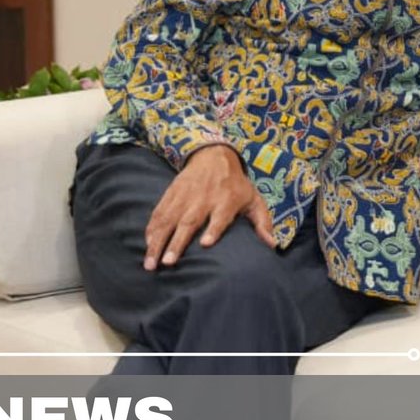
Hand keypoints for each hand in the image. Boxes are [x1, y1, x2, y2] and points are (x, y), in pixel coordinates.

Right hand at [144, 145, 275, 270]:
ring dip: (158, 241)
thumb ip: (262, 222)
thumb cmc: (236, 185)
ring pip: (169, 220)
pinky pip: (159, 213)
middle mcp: (204, 199)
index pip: (220, 216)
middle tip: (168, 263)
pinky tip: (147, 245)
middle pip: (189, 222)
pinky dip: (151, 229)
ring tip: (150, 263)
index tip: (205, 244)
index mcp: (226, 201)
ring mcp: (185, 197)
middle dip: (177, 242)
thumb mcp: (254, 199)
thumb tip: (272, 245)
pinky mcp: (171, 194)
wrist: (214, 156)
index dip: (214, 229)